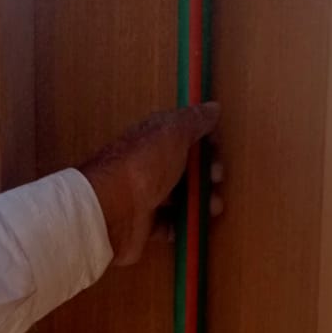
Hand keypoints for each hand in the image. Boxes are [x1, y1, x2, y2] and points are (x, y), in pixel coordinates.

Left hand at [79, 104, 220, 265]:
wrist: (113, 210)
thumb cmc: (143, 166)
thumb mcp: (173, 133)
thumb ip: (194, 120)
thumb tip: (212, 107)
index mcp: (154, 139)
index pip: (184, 135)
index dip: (204, 141)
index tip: (218, 149)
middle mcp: (149, 165)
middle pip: (185, 167)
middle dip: (207, 174)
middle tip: (216, 179)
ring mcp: (146, 195)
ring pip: (181, 196)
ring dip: (201, 201)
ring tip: (213, 208)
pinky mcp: (146, 223)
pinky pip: (170, 224)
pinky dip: (184, 225)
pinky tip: (193, 224)